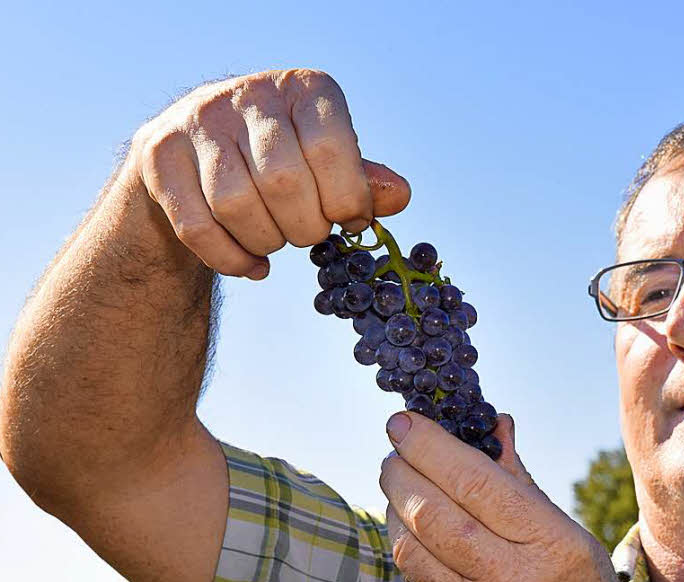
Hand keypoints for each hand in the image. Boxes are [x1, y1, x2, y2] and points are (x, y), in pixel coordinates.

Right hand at [125, 69, 410, 279]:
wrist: (200, 156)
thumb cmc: (285, 161)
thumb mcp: (331, 164)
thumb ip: (363, 181)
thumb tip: (399, 195)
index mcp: (305, 90)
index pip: (331, 149)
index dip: (347, 200)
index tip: (348, 219)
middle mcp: (250, 94)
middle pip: (283, 183)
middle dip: (305, 228)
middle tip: (308, 234)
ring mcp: (199, 121)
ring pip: (235, 205)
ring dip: (266, 242)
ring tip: (275, 239)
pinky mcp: (160, 154)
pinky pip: (197, 228)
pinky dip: (231, 260)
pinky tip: (251, 264)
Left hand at [378, 412, 681, 581]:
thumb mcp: (574, 540)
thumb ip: (523, 484)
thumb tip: (493, 424)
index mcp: (550, 545)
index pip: (474, 481)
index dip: (430, 445)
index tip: (403, 421)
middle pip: (431, 510)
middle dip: (400, 470)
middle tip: (393, 449)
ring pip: (410, 546)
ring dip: (396, 507)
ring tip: (400, 486)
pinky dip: (409, 549)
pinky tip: (416, 534)